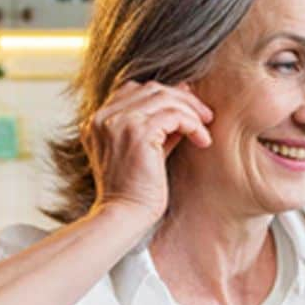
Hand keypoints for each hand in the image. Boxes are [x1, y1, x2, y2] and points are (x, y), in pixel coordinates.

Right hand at [82, 80, 212, 222]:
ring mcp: (119, 122)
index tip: (189, 108)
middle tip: (206, 116)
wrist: (124, 215)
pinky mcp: (137, 132)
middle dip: (183, 99)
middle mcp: (104, 116)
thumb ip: (159, 127)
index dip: (165, 94)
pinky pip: (174, 115)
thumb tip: (184, 101)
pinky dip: (193, 124)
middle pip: (151, 89)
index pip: (134, 89)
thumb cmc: (136, 192)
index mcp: (98, 120)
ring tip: (206, 130)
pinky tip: (202, 141)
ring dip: (191, 111)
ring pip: (165, 98)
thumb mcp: (145, 152)